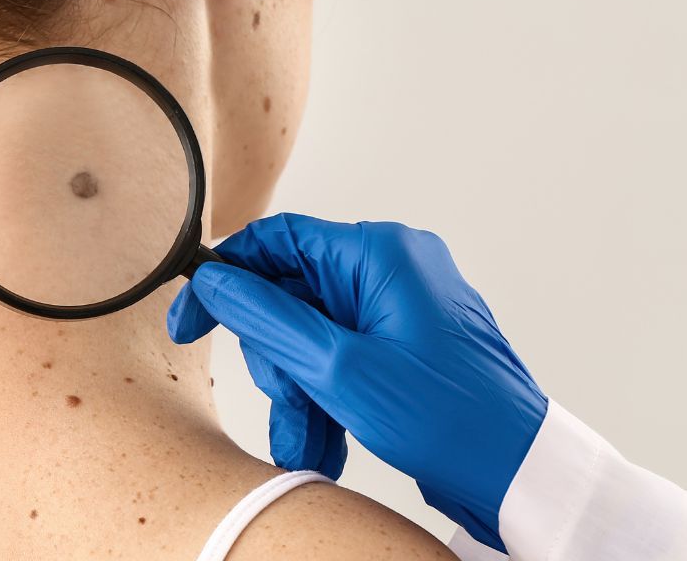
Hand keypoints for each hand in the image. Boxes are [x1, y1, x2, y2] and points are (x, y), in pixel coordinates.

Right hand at [167, 212, 548, 551]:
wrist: (519, 471)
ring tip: (306, 438)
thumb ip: (268, 318)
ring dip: (296, 389)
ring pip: (307, 334)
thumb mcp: (340, 368)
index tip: (192, 320)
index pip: (276, 241)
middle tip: (286, 400)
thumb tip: (215, 282)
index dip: (225, 280)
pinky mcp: (399, 343)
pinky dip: (323, 396)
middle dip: (275, 357)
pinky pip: (336, 356)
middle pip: (288, 295)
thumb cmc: (452, 417)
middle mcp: (389, 269)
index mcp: (380, 253)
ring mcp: (395, 307)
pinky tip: (323, 441)